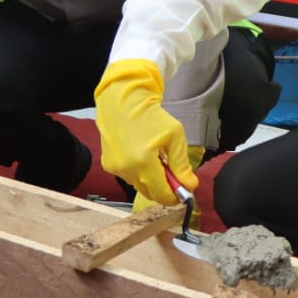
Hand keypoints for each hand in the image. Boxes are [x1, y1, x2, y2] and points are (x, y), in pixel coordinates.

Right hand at [94, 59, 194, 203]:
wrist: (122, 101)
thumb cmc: (150, 115)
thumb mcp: (174, 136)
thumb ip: (181, 164)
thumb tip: (190, 184)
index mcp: (144, 162)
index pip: (162, 194)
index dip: (175, 196)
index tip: (184, 190)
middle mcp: (127, 169)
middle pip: (150, 193)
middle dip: (164, 188)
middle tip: (173, 175)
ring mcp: (115, 168)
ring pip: (139, 185)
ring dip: (150, 180)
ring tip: (156, 160)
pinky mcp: (108, 164)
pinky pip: (128, 176)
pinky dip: (138, 172)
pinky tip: (140, 155)